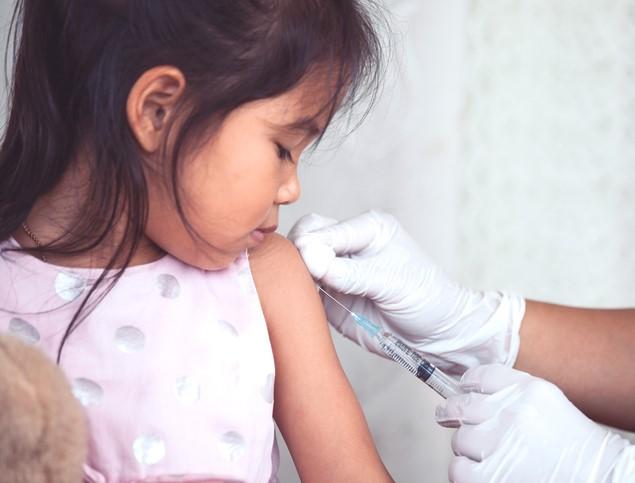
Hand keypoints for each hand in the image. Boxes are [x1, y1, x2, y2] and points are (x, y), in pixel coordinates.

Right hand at [288, 211, 524, 372]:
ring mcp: (336, 271)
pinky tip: (303, 304)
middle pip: (304, 238)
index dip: (312, 246)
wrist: (435, 336)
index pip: (323, 228)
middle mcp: (348, 245)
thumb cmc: (425, 299)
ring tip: (308, 293)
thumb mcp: (390, 282)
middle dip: (298, 256)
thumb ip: (349, 272)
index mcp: (367, 228)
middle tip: (306, 279)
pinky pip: (302, 291)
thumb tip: (308, 257)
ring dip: (295, 277)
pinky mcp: (329, 297)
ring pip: (298, 264)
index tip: (312, 267)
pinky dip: (297, 296)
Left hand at [436, 365, 631, 482]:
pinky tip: (479, 472)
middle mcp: (513, 412)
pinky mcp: (491, 475)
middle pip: (462, 405)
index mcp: (530, 391)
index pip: (482, 376)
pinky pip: (458, 468)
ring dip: (467, 448)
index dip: (467, 383)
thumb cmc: (578, 450)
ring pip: (460, 439)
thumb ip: (516, 395)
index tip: (462, 388)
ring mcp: (500, 443)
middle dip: (452, 412)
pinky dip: (465, 471)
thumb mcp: (551, 406)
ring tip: (485, 455)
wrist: (601, 479)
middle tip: (446, 416)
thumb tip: (476, 394)